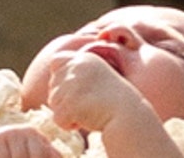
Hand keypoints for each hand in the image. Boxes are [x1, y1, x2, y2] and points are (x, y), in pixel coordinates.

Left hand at [46, 52, 182, 157]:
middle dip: (66, 99)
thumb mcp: (98, 75)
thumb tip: (53, 65)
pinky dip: (68, 124)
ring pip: (54, 103)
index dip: (61, 77)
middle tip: (88, 103)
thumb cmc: (115, 100)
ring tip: (89, 111)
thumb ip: (78, 71)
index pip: (56, 61)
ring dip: (68, 112)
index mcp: (84, 58)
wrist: (130, 117)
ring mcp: (72, 85)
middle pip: (53, 86)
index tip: (76, 89)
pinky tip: (86, 120)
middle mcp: (76, 67)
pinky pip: (58, 118)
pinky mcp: (70, 103)